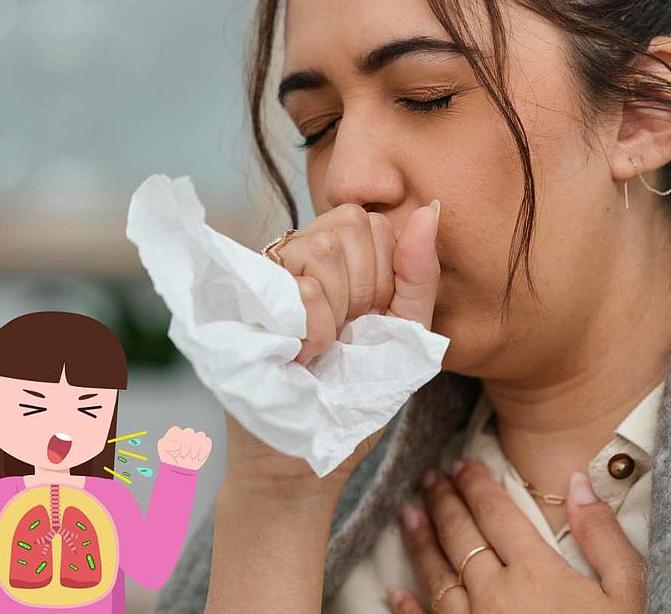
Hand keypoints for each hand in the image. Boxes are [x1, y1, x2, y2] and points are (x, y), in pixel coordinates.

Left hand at [156, 425, 212, 469]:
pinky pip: (207, 441)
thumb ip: (164, 443)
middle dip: (186, 445)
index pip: (176, 430)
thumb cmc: (170, 459)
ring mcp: (196, 438)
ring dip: (196, 447)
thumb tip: (178, 444)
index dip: (176, 442)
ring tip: (191, 457)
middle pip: (189, 431)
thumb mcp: (162, 451)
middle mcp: (186, 434)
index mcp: (175, 433)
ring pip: (200, 434)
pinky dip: (204, 450)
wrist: (180, 470)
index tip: (175, 452)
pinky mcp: (204, 444)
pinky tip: (199, 458)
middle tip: (183, 455)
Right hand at [223, 201, 441, 489]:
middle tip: (343, 334)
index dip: (383, 274)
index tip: (368, 321)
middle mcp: (291, 256)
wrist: (301, 461)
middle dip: (364, 288)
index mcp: (332, 259)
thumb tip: (430, 209)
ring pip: (322, 250)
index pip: (371, 220)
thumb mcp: (403, 334)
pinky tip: (302, 357)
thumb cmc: (351, 400)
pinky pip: (299, 287)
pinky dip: (315, 330)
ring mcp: (261, 275)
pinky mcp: (240, 302)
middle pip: (349, 224)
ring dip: (337, 312)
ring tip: (320, 348)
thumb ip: (418, 274)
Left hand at [388, 460, 646, 613]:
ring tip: (407, 514)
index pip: (497, 513)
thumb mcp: (628, 592)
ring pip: (436, 577)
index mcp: (536, 571)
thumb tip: (577, 481)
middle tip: (428, 477)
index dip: (477, 484)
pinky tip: (394, 592)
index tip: (462, 463)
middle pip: (460, 537)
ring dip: (419, 542)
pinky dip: (407, 609)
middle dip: (443, 502)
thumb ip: (603, 536)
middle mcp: (495, 595)